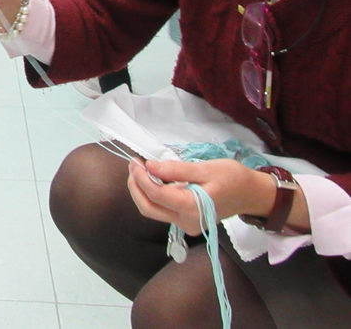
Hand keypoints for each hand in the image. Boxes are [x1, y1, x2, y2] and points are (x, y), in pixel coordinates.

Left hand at [126, 158, 275, 235]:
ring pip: (153, 211)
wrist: (252, 195)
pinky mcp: (187, 222)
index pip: (155, 195)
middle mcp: (186, 222)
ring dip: (141, 191)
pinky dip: (153, 195)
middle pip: (148, 208)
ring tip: (140, 170)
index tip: (136, 161)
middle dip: (135, 186)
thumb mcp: (205, 168)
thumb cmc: (233, 179)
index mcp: (192, 209)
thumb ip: (176, 169)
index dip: (141, 177)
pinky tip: (154, 180)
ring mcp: (186, 225)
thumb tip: (150, 166)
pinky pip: (163, 211)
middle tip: (134, 165)